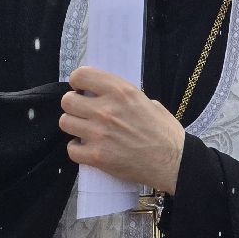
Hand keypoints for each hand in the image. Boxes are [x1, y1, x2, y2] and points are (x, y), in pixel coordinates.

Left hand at [60, 66, 185, 194]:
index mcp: (120, 91)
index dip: (77, 82)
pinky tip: (86, 148)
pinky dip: (77, 149)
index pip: (81, 75)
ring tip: (85, 130)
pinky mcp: (97, 156)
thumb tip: (105, 94)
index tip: (81, 89)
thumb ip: (123, 96)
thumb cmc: (165, 131)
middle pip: (67, 101)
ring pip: (65, 122)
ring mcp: (99, 134)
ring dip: (73, 126)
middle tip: (83, 112)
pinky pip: (71, 149)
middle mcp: (106, 110)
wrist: (174, 162)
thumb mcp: (147, 101)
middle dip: (73, 106)